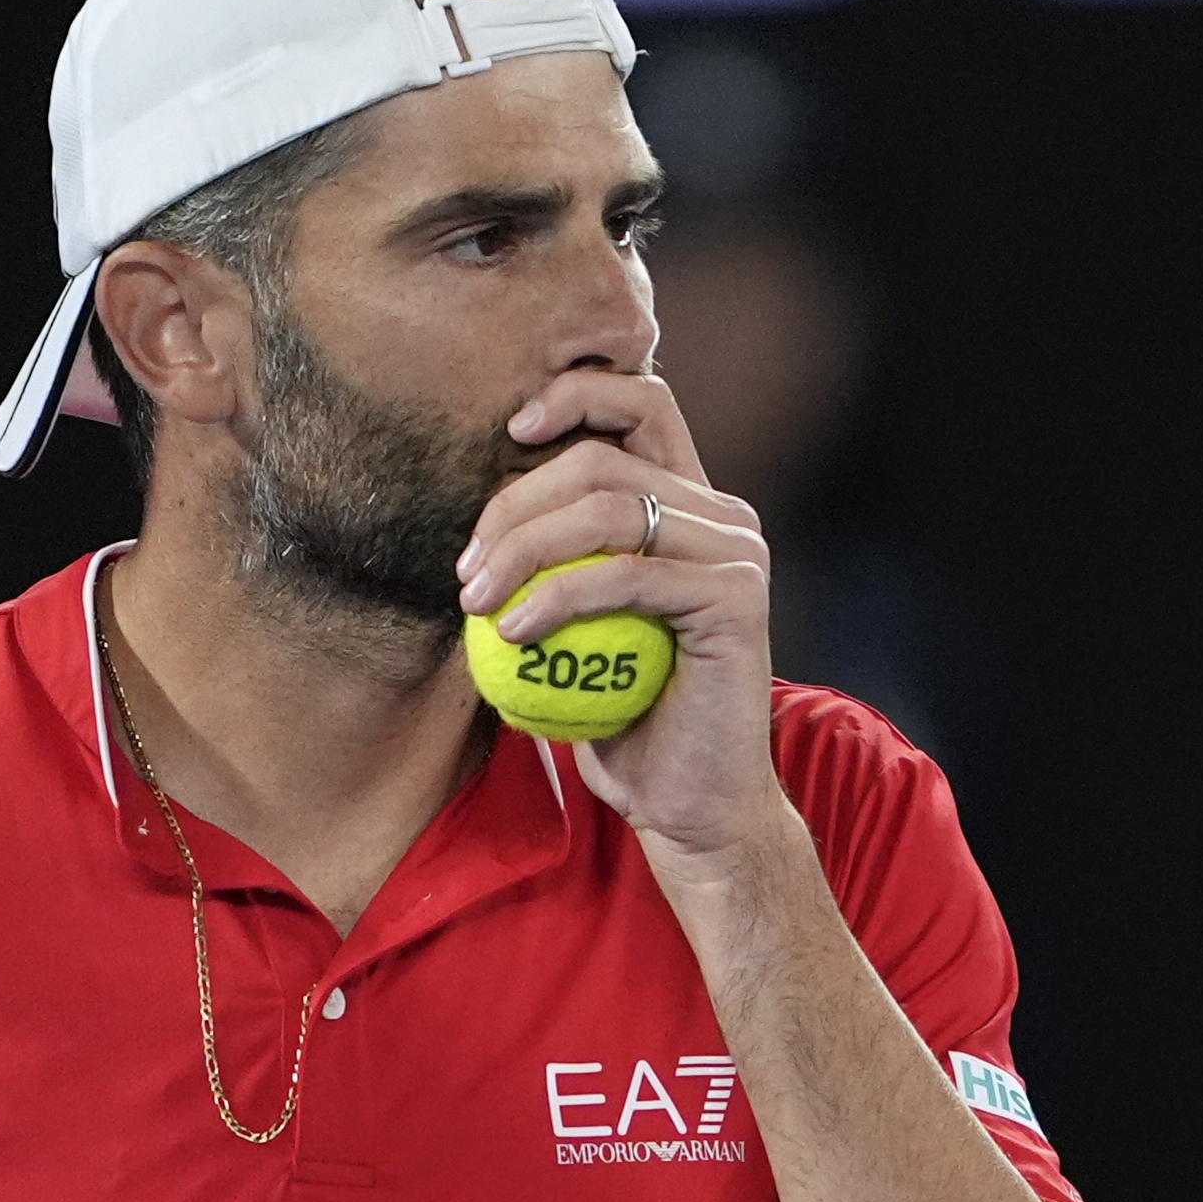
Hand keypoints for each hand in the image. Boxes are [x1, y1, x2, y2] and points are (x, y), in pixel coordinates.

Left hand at [447, 372, 786, 866]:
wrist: (692, 807)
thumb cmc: (626, 725)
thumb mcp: (575, 631)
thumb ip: (553, 562)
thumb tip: (472, 512)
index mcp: (691, 508)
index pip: (641, 403)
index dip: (573, 394)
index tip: (507, 432)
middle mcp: (724, 517)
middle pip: (602, 458)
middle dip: (513, 504)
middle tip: (465, 571)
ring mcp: (736, 554)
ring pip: (610, 507)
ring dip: (523, 547)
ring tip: (476, 601)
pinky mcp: (736, 599)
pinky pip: (627, 574)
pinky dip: (557, 596)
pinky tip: (514, 631)